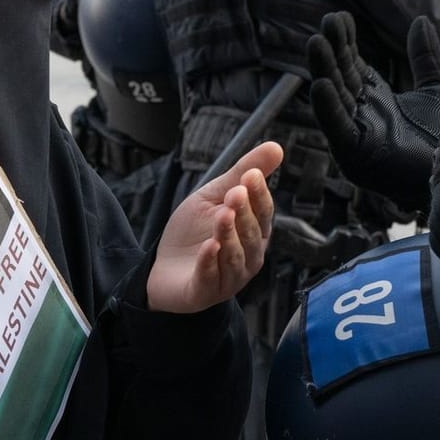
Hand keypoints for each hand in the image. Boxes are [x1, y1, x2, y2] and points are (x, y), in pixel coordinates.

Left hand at [148, 142, 280, 312]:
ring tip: (223, 215)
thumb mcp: (214, 196)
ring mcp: (230, 278)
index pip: (264, 212)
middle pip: (252, 234)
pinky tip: (209, 246)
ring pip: (236, 257)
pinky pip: (211, 277)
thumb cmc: (194, 232)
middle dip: (244, 213)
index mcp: (254, 232)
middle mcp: (249, 257)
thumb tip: (276, 147)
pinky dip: (210, 262)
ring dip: (230, 235)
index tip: (251, 174)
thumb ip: (241, 173)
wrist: (163, 268)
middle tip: (236, 192)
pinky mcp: (205, 292)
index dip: (259, 194)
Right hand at [307, 12, 439, 211]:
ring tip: (315, 43)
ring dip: (323, 71)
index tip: (340, 17)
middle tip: (326, 22)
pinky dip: (328, 108)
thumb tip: (422, 20)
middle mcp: (362, 116)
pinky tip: (320, 86)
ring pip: (335, 99)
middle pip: (341, 78)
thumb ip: (425, 57)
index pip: (353, 65)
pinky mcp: (356, 156)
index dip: (346, 42)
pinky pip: (338, 130)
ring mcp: (357, 137)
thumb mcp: (436, 90)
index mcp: (376, 101)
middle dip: (332, 51)